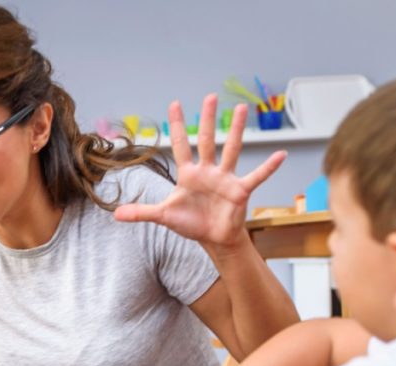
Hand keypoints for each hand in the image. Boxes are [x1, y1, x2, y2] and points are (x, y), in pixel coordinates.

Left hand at [114, 94, 285, 248]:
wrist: (213, 238)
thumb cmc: (191, 223)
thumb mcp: (163, 216)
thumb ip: (141, 212)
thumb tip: (115, 214)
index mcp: (188, 174)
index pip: (180, 144)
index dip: (175, 126)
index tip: (174, 104)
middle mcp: (207, 170)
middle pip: (206, 139)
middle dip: (207, 118)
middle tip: (210, 96)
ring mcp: (225, 178)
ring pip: (231, 149)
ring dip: (236, 130)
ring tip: (242, 108)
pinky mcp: (240, 191)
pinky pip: (256, 176)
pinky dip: (268, 167)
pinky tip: (281, 155)